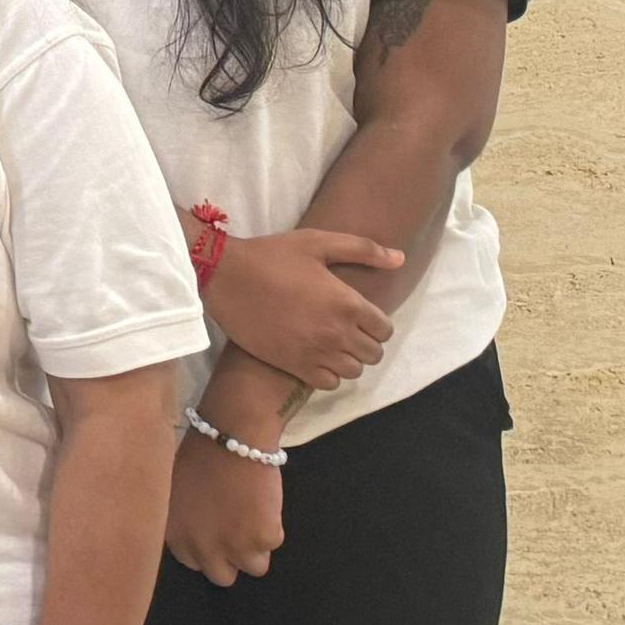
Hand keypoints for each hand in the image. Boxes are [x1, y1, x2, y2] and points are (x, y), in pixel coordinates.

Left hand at [165, 431, 285, 583]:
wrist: (232, 436)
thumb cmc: (199, 453)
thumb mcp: (175, 491)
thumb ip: (182, 519)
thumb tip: (194, 530)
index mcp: (176, 535)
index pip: (193, 562)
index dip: (206, 549)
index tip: (213, 534)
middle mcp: (203, 548)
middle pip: (222, 576)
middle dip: (231, 558)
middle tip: (237, 533)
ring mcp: (235, 546)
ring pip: (254, 567)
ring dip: (256, 547)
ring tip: (252, 517)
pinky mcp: (264, 538)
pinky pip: (273, 543)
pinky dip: (273, 526)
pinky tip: (263, 502)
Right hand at [202, 229, 401, 392]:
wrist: (225, 276)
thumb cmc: (271, 256)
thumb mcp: (317, 242)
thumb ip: (363, 249)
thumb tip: (400, 258)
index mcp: (348, 303)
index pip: (385, 330)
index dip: (376, 323)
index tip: (360, 316)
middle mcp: (337, 332)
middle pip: (373, 354)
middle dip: (365, 342)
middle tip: (346, 329)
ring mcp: (316, 352)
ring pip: (354, 371)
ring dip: (348, 359)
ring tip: (331, 344)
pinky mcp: (294, 365)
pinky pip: (329, 383)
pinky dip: (328, 373)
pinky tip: (316, 356)